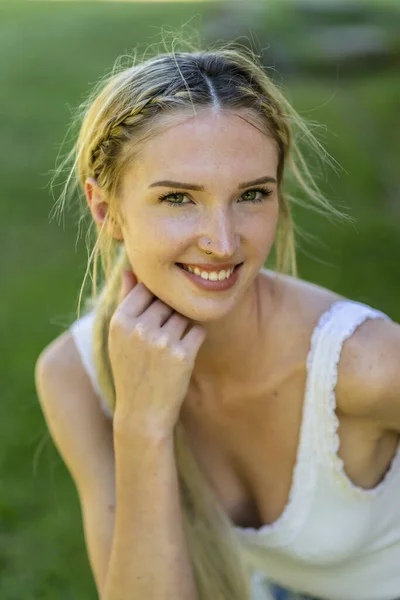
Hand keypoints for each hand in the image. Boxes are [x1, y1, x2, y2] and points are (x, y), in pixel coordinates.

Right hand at [108, 270, 206, 436]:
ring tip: (170, 347)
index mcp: (120, 321)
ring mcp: (162, 341)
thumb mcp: (120, 337)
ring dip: (183, 326)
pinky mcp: (182, 355)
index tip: (155, 316)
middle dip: (170, 314)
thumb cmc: (130, 370)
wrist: (142, 413)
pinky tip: (182, 355)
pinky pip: (197, 330)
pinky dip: (194, 340)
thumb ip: (126, 301)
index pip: (146, 288)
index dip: (155, 301)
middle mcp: (139, 328)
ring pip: (184, 314)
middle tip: (164, 336)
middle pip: (167, 300)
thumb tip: (131, 268)